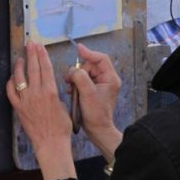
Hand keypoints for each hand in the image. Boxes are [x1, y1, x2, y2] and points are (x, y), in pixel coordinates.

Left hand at [6, 42, 75, 179]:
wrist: (51, 143)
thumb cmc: (61, 126)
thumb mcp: (63, 105)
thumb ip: (55, 93)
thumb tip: (49, 85)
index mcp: (50, 91)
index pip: (45, 67)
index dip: (42, 55)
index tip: (40, 46)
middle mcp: (37, 93)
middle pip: (33, 68)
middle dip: (32, 54)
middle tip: (30, 44)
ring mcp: (26, 100)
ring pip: (20, 78)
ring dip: (20, 66)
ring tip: (21, 58)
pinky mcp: (18, 108)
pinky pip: (11, 92)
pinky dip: (11, 83)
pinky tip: (12, 78)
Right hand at [66, 43, 122, 159]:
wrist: (97, 130)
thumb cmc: (96, 114)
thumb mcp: (87, 94)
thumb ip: (80, 77)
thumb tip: (73, 69)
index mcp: (110, 78)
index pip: (101, 58)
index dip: (89, 53)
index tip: (78, 49)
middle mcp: (106, 80)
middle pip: (90, 65)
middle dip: (79, 70)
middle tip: (69, 79)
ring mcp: (100, 85)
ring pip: (85, 73)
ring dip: (75, 77)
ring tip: (69, 87)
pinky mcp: (93, 91)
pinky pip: (83, 80)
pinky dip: (76, 84)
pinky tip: (71, 91)